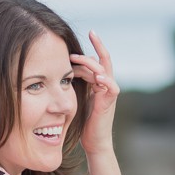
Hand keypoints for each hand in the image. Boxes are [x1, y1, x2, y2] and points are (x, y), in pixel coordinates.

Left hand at [71, 31, 119, 156]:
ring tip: (77, 59)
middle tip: (90, 33)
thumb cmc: (84, 122)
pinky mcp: (110, 102)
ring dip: (91, 63)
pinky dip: (105, 80)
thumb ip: (75, 83)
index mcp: (98, 82)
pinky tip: (96, 77)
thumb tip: (62, 71)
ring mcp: (109, 93)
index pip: (95, 60)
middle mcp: (105, 84)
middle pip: (104, 59)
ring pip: (105, 70)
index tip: (74, 42)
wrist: (94, 142)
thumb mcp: (76, 97)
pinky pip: (112, 87)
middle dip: (97, 45)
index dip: (86, 51)